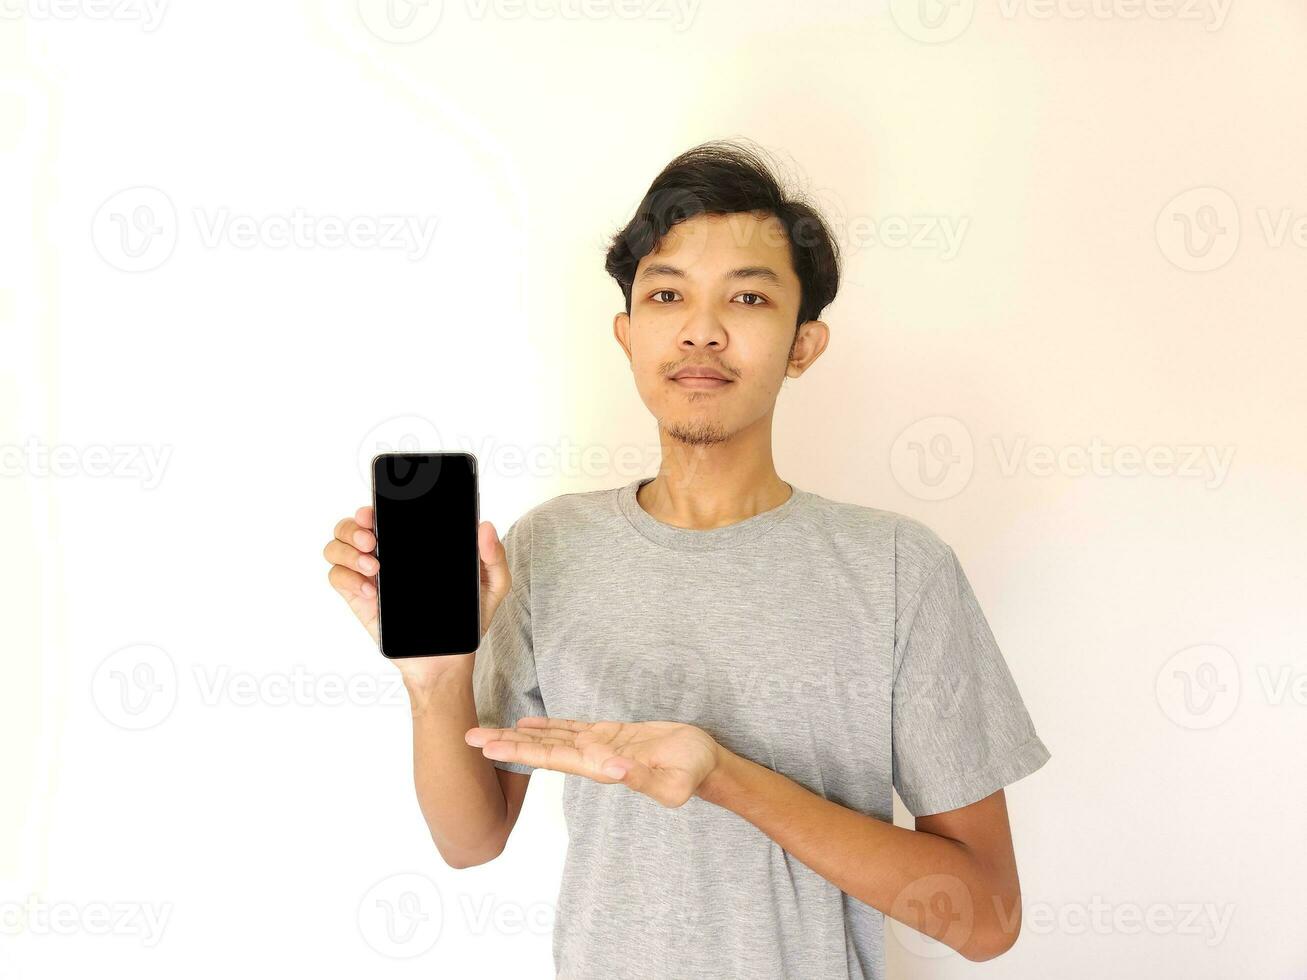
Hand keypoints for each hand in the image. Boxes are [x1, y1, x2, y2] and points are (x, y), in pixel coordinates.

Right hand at [323, 506, 513, 685]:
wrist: (448, 659)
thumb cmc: (467, 619)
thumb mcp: (492, 586)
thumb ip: (494, 556)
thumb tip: (484, 527)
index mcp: (413, 544)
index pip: (386, 513)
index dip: (376, 504)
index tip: (379, 508)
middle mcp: (387, 555)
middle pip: (352, 525)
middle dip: (355, 525)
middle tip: (372, 539)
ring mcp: (370, 577)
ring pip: (336, 547)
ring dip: (347, 550)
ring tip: (374, 566)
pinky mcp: (360, 600)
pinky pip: (337, 577)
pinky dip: (347, 578)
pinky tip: (371, 590)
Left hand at [465, 716, 722, 807]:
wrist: (705, 764)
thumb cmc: (692, 771)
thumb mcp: (673, 780)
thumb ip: (644, 778)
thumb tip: (612, 768)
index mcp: (601, 768)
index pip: (551, 759)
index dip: (519, 751)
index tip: (488, 747)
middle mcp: (592, 758)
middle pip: (541, 749)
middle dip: (505, 744)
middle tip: (469, 737)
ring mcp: (599, 746)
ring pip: (551, 738)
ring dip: (518, 735)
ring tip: (487, 730)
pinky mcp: (609, 735)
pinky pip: (570, 729)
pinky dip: (547, 725)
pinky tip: (528, 721)